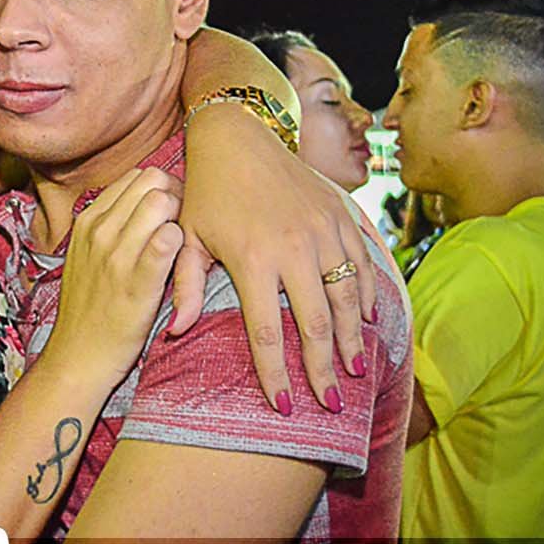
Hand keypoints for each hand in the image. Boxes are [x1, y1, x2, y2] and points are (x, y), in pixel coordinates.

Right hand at [48, 168, 183, 385]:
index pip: (135, 176)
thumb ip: (109, 226)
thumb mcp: (85, 255)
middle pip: (152, 180)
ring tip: (181, 245)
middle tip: (182, 225)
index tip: (168, 213)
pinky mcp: (139, 281)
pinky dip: (182, 244)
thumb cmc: (90, 307)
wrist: (78, 356)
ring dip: (181, 218)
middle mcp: (100, 231)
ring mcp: (117, 254)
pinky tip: (180, 263)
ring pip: (162, 202)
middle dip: (175, 195)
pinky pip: (170, 239)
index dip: (160, 188)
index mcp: (88, 221)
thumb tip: (141, 201)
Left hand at [174, 106, 373, 412]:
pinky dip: (367, 295)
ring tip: (355, 370)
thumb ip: (182, 285)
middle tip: (331, 403)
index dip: (275, 374)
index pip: (266, 332)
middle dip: (324, 369)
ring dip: (354, 338)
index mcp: (252, 258)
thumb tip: (175, 331)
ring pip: (347, 297)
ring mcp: (322, 230)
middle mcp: (292, 247)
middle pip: (316, 324)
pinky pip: (362, 263)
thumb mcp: (187, 237)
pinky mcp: (340, 215)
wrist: (238, 137)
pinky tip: (368, 319)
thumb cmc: (206, 192)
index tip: (282, 406)